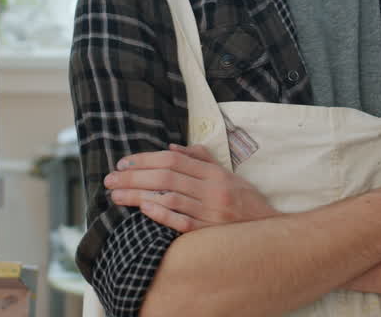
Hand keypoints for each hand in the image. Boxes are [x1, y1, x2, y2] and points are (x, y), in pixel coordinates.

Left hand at [105, 144, 278, 232]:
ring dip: (139, 196)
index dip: (145, 160)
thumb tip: (171, 147)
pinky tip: (144, 210)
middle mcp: (211, 190)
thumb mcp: (226, 174)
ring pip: (169, 198)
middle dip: (134, 177)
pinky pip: (183, 223)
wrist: (269, 230)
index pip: (173, 160)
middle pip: (166, 177)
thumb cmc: (245, 201)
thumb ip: (200, 159)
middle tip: (111, 179)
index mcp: (214, 173)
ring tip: (116, 196)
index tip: (123, 163)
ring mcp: (210, 212)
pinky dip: (162, 215)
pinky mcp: (210, 233)